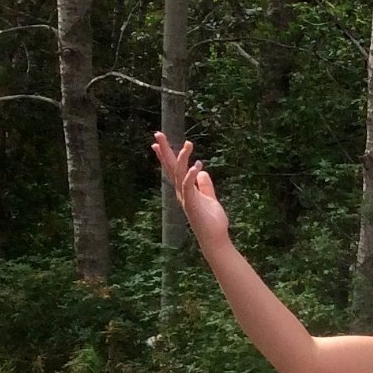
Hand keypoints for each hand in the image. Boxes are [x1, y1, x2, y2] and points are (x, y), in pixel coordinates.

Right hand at [151, 132, 230, 246]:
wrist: (215, 238)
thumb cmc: (212, 221)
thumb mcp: (210, 198)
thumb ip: (205, 185)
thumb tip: (202, 172)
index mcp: (185, 190)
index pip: (174, 169)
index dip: (166, 156)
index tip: (158, 143)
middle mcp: (182, 192)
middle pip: (171, 168)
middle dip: (165, 151)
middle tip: (157, 134)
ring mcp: (186, 198)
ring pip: (180, 174)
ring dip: (182, 158)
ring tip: (188, 144)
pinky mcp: (192, 204)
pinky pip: (189, 187)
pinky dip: (191, 176)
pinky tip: (196, 166)